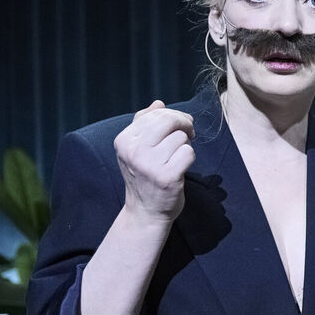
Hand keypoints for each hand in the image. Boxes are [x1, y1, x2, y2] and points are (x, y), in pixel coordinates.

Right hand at [114, 100, 195, 222]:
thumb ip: (144, 124)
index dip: (173, 115)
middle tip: (190, 132)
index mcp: (124, 141)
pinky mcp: (167, 177)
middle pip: (169, 121)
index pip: (155, 114)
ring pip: (181, 137)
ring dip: (185, 145)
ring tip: (177, 156)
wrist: (145, 211)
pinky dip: (189, 158)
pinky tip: (181, 166)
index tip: (181, 125)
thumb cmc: (144, 177)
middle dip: (184, 123)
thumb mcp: (136, 149)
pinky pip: (188, 153)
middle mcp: (134, 152)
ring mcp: (150, 165)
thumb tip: (158, 103)